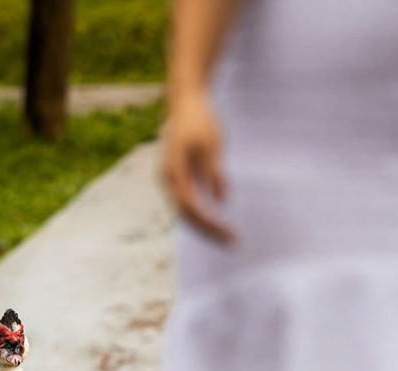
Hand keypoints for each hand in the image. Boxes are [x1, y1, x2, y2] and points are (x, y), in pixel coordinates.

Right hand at [160, 90, 235, 243]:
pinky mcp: (173, 177)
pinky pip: (184, 204)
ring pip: (184, 213)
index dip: (209, 223)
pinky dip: (199, 216)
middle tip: (231, 242)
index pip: (191, 208)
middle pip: (186, 216)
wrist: (184, 100)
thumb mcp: (212, 145)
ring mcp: (168, 179)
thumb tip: (221, 201)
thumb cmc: (200, 119)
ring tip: (224, 237)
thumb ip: (214, 173)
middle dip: (208, 232)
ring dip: (203, 227)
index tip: (228, 233)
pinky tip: (215, 222)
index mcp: (174, 171)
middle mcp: (167, 179)